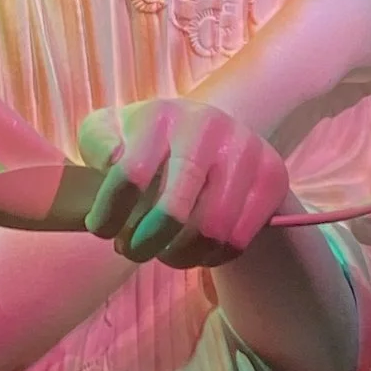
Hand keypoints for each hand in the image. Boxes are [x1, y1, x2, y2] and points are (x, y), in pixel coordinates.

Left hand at [74, 98, 290, 267]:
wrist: (213, 138)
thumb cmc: (147, 143)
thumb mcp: (110, 133)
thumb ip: (98, 143)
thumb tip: (114, 162)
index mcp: (161, 114)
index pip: (129, 174)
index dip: (109, 214)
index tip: (100, 230)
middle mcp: (207, 125)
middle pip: (173, 210)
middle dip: (144, 243)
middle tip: (131, 251)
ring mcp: (245, 149)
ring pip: (210, 231)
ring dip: (178, 255)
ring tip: (163, 253)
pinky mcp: (272, 175)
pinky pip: (239, 238)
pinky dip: (212, 257)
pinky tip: (195, 251)